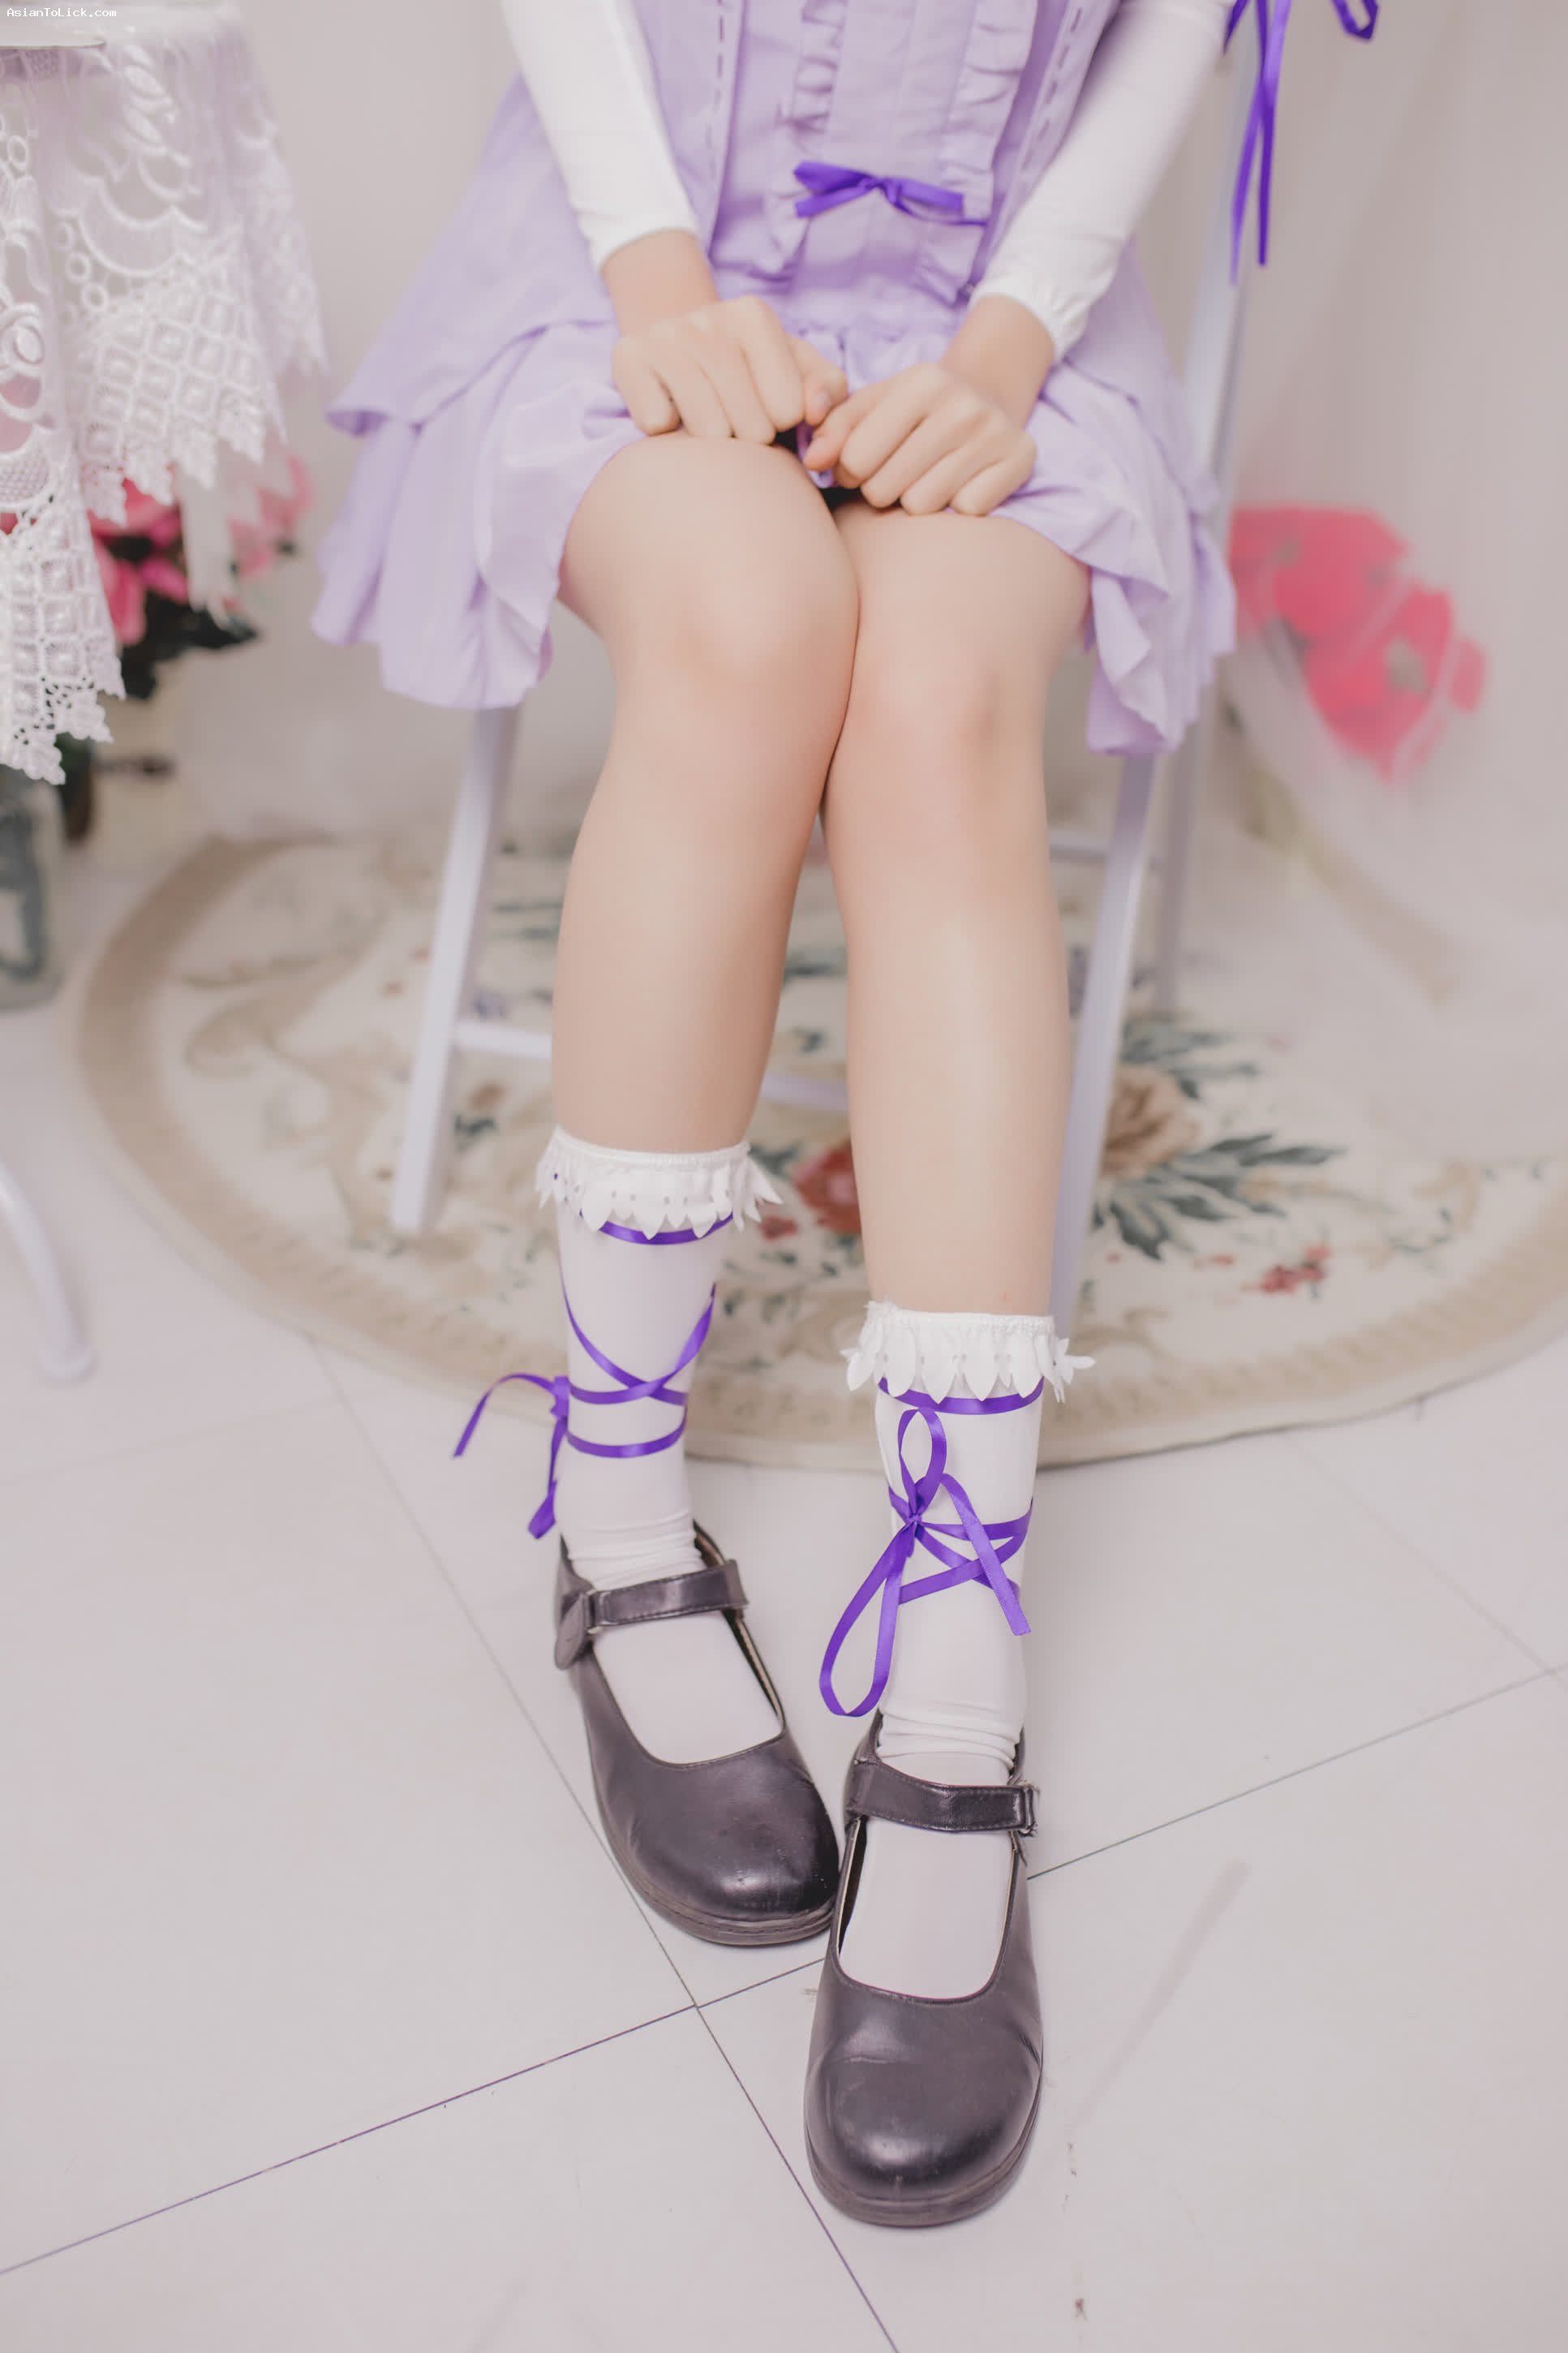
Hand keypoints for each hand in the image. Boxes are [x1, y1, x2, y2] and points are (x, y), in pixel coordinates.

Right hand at [612, 292, 848, 443]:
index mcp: (754, 315)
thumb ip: (827, 389)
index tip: (767, 409)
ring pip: (708, 429)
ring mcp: (666, 335)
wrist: (672, 344)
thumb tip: (813, 411)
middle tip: (736, 423)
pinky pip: (659, 424)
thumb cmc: (747, 370)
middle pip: (751, 424)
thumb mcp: (795, 370)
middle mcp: (708, 317)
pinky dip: (666, 433)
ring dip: (713, 442)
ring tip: (709, 424)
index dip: (781, 424)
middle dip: (750, 439)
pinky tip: (670, 412)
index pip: (789, 408)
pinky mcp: (628, 357)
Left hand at [798, 362, 1038, 517]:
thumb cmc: (914, 409)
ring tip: (927, 474)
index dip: (849, 471)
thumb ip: (833, 429)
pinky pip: (963, 512)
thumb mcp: (873, 405)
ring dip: (916, 499)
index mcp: (921, 382)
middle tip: (897, 470)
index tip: (862, 463)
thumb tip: (812, 462)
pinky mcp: (1018, 461)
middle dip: (881, 488)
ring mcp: (994, 433)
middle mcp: (962, 405)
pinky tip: (960, 480)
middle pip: (886, 488)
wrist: (987, 393)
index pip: (856, 459)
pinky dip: (956, 505)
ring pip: (922, 505)